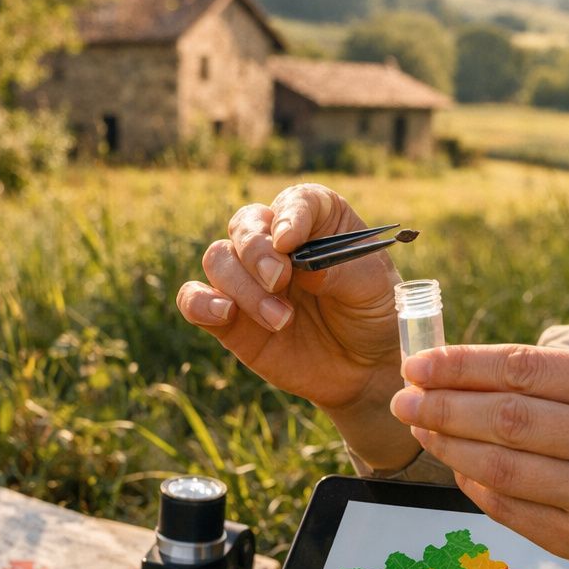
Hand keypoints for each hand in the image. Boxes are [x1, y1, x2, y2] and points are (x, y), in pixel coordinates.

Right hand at [176, 183, 403, 412]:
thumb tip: (300, 265)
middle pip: (245, 225)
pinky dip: (199, 301)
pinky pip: (194, 298)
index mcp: (319, 220)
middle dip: (257, 251)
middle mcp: (277, 242)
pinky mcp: (230, 317)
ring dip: (242, 286)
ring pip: (218, 258)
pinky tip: (223, 313)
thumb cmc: (374, 316)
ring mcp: (250, 278)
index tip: (290, 241)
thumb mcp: (373, 290)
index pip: (295, 200)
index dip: (289, 215)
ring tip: (281, 320)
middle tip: (280, 280)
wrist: (365, 367)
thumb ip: (338, 272)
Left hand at [389, 343, 568, 568]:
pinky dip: (476, 488)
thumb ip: (554, 377)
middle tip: (404, 398)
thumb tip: (460, 370)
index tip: (419, 363)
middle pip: (508, 419)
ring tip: (422, 428)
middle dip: (443, 406)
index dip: (462, 366)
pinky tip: (456, 468)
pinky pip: (514, 512)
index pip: (525, 370)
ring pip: (504, 469)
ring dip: (450, 446)